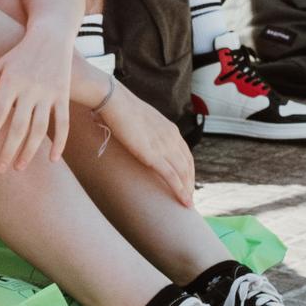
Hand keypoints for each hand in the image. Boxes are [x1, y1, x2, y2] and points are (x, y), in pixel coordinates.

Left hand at [0, 26, 73, 172]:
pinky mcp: (63, 96)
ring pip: (41, 128)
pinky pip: (63, 123)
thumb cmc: (19, 54)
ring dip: (30, 151)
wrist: (51, 36)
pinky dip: (60, 142)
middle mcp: (30, 89)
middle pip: (19, 126)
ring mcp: (49, 93)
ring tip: (19, 167)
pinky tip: (52, 160)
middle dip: (9, 150)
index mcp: (11, 82)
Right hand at [98, 83, 195, 206]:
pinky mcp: (154, 155)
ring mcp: (164, 146)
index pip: (186, 153)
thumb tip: (136, 134)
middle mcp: (172, 138)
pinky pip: (172, 177)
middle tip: (188, 197)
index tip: (186, 181)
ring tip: (187, 204)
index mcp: (170, 129)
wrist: (115, 101)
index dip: (188, 169)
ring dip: (187, 190)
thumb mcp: (139, 119)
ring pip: (183, 173)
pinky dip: (180, 191)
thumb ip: (145, 129)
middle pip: (188, 165)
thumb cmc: (120, 107)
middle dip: (190, 182)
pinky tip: (184, 202)